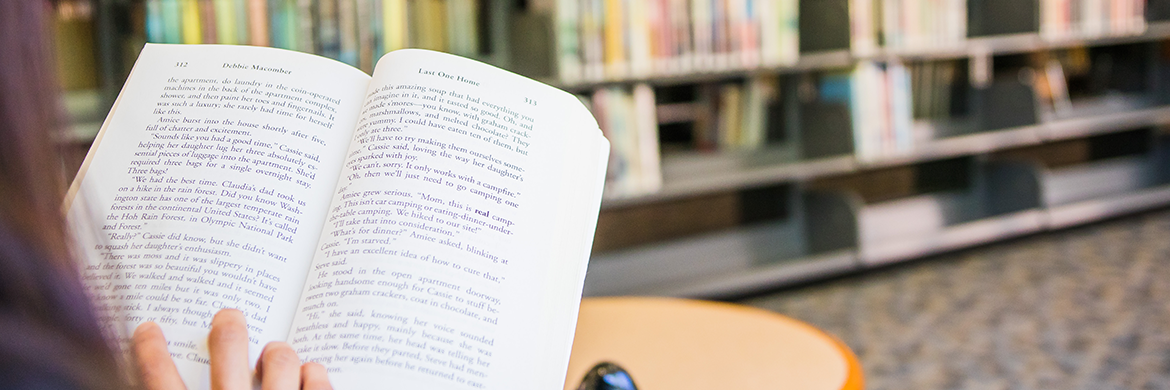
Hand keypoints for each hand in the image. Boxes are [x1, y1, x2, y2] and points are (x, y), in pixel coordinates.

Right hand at [132, 309, 331, 389]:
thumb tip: (178, 378)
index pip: (160, 381)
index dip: (150, 352)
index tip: (147, 330)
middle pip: (228, 353)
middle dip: (229, 329)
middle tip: (230, 318)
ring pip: (280, 362)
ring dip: (278, 353)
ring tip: (276, 351)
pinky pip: (318, 385)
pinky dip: (314, 376)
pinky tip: (312, 372)